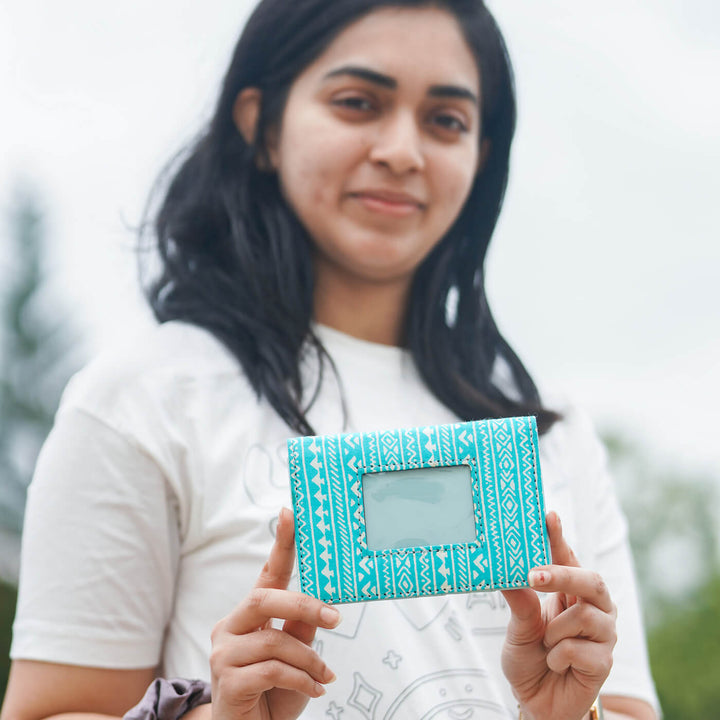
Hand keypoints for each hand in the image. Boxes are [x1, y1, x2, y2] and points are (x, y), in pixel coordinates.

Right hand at [209, 508, 340, 719]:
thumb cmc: (274, 692)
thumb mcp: (297, 656)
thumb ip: (302, 628)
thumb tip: (324, 603)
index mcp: (249, 615)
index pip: (266, 574)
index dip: (280, 544)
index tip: (290, 513)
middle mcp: (230, 626)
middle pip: (265, 598)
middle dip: (304, 604)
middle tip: (336, 618)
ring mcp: (223, 653)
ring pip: (276, 640)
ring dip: (310, 660)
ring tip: (324, 676)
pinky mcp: (226, 681)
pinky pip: (274, 670)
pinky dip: (301, 680)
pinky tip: (313, 691)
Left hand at [501, 512, 616, 719]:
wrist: (537, 702)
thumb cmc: (529, 658)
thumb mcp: (518, 627)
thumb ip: (520, 601)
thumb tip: (506, 571)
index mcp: (572, 592)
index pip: (568, 558)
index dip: (559, 537)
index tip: (548, 515)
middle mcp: (594, 608)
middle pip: (590, 579)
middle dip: (561, 575)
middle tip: (533, 576)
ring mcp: (603, 634)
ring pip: (583, 615)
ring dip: (553, 631)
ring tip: (544, 645)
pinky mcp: (604, 661)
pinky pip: (578, 648)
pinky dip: (556, 656)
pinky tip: (554, 664)